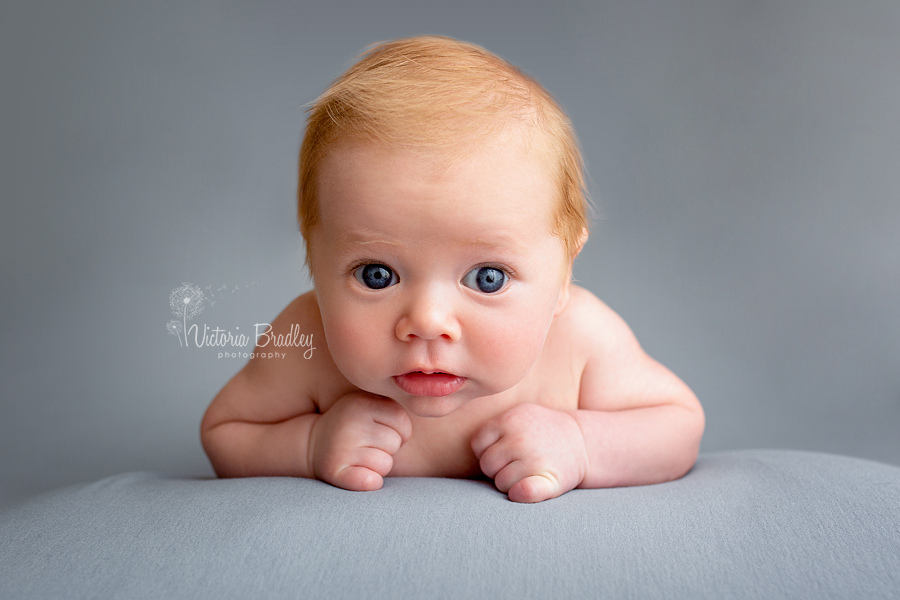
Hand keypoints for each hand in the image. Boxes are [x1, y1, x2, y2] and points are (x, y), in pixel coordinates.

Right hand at [309, 392, 411, 491]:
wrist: (313, 444)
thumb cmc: (354, 427)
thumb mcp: (370, 406)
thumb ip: (394, 410)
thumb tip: (435, 422)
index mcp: (362, 403)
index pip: (403, 422)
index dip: (398, 432)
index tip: (381, 431)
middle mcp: (350, 423)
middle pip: (396, 443)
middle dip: (388, 449)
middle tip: (367, 445)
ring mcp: (341, 447)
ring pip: (386, 464)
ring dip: (379, 465)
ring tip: (360, 457)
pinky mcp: (335, 470)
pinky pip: (372, 481)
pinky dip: (370, 481)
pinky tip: (358, 472)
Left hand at [471, 403, 588, 502]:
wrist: (583, 442)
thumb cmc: (543, 432)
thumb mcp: (520, 415)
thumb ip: (494, 427)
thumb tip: (471, 448)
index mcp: (509, 420)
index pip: (478, 445)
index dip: (487, 452)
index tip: (502, 453)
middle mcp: (520, 438)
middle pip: (487, 466)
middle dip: (497, 469)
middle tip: (516, 464)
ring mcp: (534, 459)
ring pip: (500, 483)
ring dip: (509, 483)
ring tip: (527, 472)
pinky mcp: (547, 480)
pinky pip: (520, 492)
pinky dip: (520, 494)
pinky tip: (526, 489)